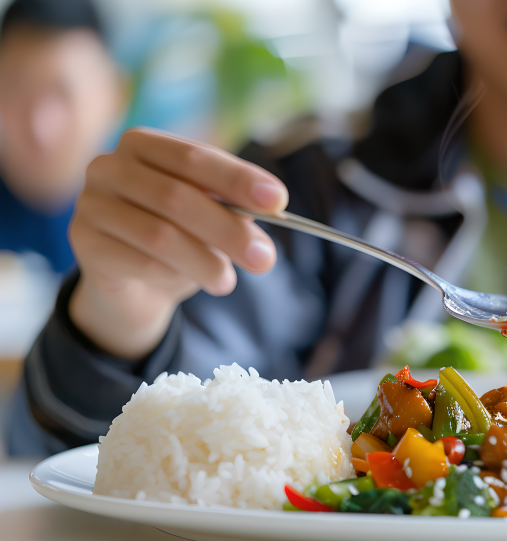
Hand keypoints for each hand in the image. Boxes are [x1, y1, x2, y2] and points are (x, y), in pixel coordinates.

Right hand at [68, 128, 287, 358]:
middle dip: (229, 230)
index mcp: (145, 145)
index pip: (194, 156)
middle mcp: (109, 166)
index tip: (278, 201)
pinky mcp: (82, 243)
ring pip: (159, 234)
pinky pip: (139, 262)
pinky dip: (174, 275)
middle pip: (177, 196)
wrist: (133, 281)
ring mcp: (90, 204)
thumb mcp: (211, 218)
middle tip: (265, 259)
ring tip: (228, 281)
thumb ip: (234, 211)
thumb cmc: (180, 236)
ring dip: (204, 262)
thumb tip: (269, 221)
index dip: (237, 179)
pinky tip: (191, 283)